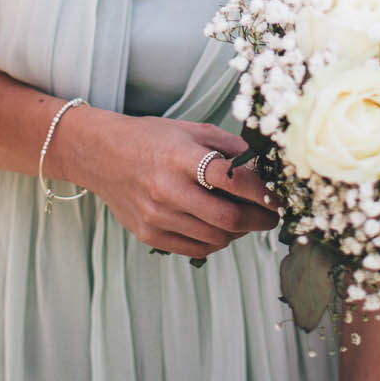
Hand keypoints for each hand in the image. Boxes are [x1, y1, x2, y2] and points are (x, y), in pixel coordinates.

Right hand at [79, 113, 278, 258]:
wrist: (102, 155)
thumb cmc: (151, 139)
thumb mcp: (192, 131)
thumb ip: (230, 148)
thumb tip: (265, 168)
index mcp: (182, 157)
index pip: (233, 179)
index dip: (263, 192)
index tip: (278, 197)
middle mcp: (168, 189)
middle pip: (228, 218)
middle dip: (259, 220)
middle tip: (271, 216)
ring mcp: (157, 216)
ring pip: (216, 239)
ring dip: (238, 232)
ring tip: (244, 220)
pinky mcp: (149, 235)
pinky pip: (196, 249)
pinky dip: (215, 242)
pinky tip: (219, 228)